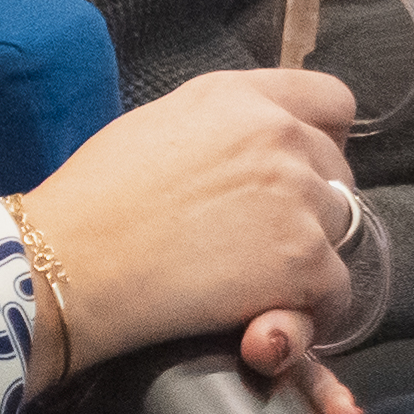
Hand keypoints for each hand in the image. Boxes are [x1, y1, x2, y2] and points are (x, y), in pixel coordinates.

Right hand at [17, 68, 354, 378]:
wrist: (72, 261)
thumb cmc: (95, 198)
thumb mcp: (155, 127)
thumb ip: (220, 130)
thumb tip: (255, 157)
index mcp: (238, 97)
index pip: (331, 100)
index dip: (323, 137)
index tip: (301, 168)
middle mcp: (278, 135)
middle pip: (340, 173)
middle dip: (312, 206)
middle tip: (258, 239)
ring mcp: (299, 198)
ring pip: (342, 235)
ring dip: (308, 260)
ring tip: (252, 283)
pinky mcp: (307, 262)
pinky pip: (336, 294)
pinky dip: (306, 313)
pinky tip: (259, 316)